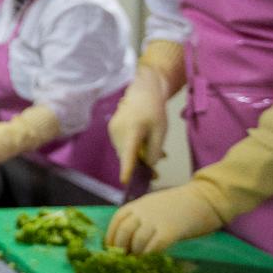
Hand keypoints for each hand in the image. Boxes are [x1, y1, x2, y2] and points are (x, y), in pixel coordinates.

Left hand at [104, 184, 223, 253]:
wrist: (203, 198)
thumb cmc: (176, 205)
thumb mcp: (151, 206)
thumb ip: (138, 218)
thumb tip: (126, 240)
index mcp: (136, 205)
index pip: (116, 221)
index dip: (111, 236)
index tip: (111, 248)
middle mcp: (143, 212)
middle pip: (123, 232)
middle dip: (120, 248)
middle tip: (124, 258)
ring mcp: (156, 221)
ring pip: (137, 241)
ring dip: (136, 254)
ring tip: (138, 261)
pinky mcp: (171, 231)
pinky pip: (154, 247)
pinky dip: (150, 256)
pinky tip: (151, 261)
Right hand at [109, 69, 169, 185]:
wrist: (142, 91)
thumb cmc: (154, 109)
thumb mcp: (160, 130)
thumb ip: (155, 150)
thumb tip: (149, 165)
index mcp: (132, 130)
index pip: (128, 153)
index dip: (127, 168)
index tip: (124, 181)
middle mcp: (118, 132)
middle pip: (127, 155)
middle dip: (139, 166)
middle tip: (155, 174)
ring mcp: (113, 131)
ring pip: (124, 151)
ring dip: (137, 157)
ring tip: (157, 154)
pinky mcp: (112, 130)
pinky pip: (122, 145)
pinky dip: (132, 149)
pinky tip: (145, 145)